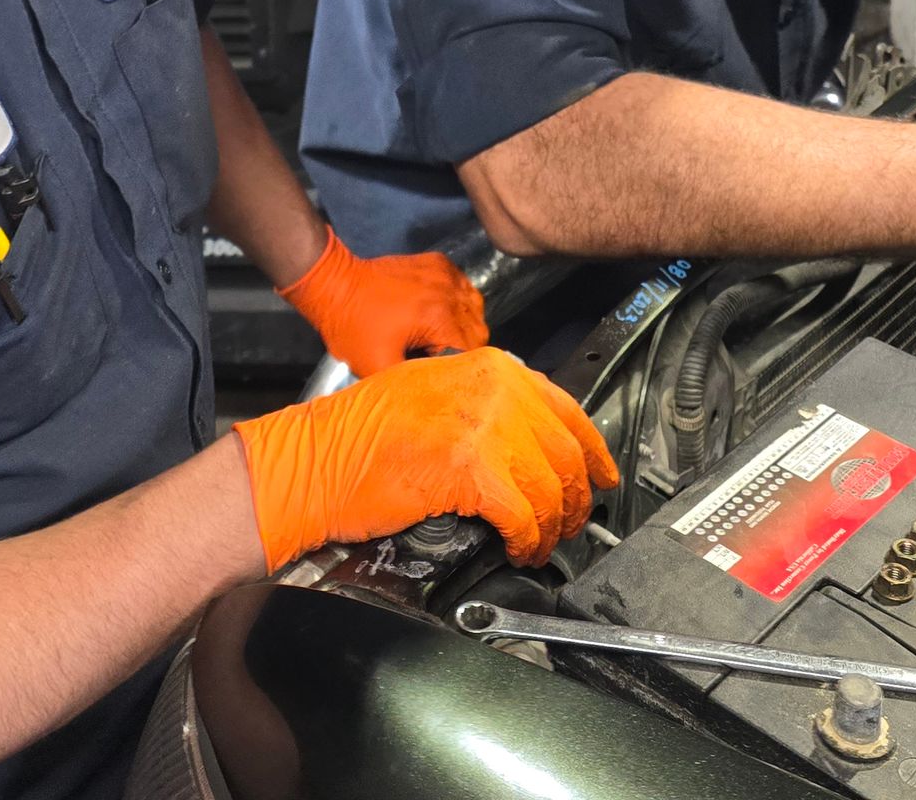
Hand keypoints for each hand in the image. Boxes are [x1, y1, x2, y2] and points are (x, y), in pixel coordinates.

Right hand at [232, 346, 618, 569]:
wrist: (313, 459)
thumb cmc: (358, 435)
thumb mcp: (432, 393)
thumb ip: (484, 404)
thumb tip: (527, 440)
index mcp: (487, 367)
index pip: (564, 408)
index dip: (592, 450)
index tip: (602, 474)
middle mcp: (493, 388)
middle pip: (565, 451)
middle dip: (576, 497)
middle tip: (572, 524)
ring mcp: (482, 425)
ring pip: (549, 487)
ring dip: (552, 527)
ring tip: (540, 544)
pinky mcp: (469, 469)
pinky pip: (523, 515)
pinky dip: (528, 540)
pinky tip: (519, 549)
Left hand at [276, 227, 486, 375]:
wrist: (334, 283)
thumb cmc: (353, 327)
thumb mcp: (377, 367)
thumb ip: (412, 384)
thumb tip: (434, 397)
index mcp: (441, 317)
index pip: (472, 350)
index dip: (459, 367)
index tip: (441, 372)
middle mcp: (450, 291)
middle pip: (478, 329)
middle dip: (463, 347)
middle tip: (438, 357)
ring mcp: (445, 272)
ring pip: (474, 306)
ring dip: (464, 323)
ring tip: (440, 335)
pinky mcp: (437, 262)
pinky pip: (462, 286)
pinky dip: (457, 301)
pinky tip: (439, 312)